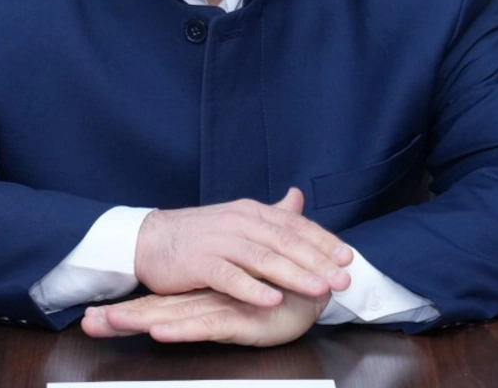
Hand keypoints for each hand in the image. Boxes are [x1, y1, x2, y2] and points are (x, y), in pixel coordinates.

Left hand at [82, 288, 329, 346]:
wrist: (325, 283)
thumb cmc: (286, 289)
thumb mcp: (250, 292)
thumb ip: (228, 284)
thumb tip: (208, 287)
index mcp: (205, 295)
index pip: (160, 302)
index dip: (128, 308)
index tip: (91, 317)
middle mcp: (208, 299)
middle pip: (158, 309)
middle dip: (122, 317)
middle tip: (86, 324)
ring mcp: (223, 307)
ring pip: (175, 315)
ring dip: (141, 320)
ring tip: (109, 324)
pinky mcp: (242, 317)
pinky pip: (207, 324)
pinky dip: (183, 329)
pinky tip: (160, 333)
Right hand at [133, 187, 351, 307]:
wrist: (150, 239)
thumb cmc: (197, 234)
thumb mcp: (237, 219)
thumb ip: (270, 214)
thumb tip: (297, 197)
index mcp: (251, 212)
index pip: (294, 225)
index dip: (322, 240)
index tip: (347, 257)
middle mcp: (239, 223)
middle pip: (285, 241)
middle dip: (318, 260)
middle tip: (344, 277)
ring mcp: (219, 242)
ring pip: (264, 258)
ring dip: (295, 274)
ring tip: (320, 289)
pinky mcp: (200, 263)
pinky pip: (230, 277)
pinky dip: (252, 289)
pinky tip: (272, 300)